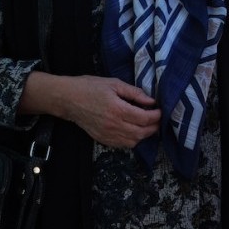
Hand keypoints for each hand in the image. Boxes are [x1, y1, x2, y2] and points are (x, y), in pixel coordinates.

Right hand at [28, 73, 161, 148]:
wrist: (68, 100)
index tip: (160, 110)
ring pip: (134, 142)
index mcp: (118, 109)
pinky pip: (123, 145)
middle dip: (153, 127)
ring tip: (148, 125)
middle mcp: (114, 125)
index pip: (144, 118)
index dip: (156, 116)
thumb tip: (151, 101)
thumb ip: (134, 93)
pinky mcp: (103, 140)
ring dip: (144, 135)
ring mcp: (108, 135)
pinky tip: (134, 131)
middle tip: (157, 119)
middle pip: (142, 132)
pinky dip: (132, 140)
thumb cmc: (90, 87)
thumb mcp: (114, 83)